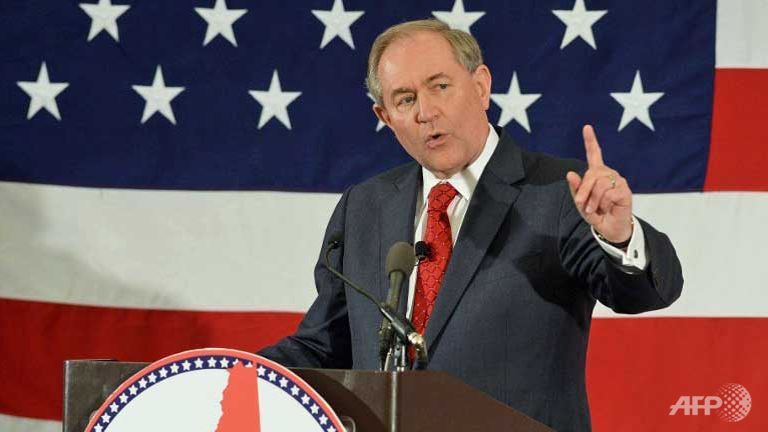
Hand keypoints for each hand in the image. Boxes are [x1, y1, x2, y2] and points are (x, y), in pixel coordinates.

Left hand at [566, 125, 632, 242]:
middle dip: (583, 191)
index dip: (591, 141)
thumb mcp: (581, 202)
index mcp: (597, 173)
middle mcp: (609, 174)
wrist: (610, 229)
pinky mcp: (625, 191)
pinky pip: (609, 193)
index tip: (587, 127)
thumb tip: (570, 174)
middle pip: (592, 174)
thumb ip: (575, 189)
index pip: (594, 154)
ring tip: (595, 209)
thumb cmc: (596, 214)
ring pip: (599, 184)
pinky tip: (606, 208)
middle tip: (581, 204)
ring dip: (593, 200)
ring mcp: (618, 181)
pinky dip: (603, 203)